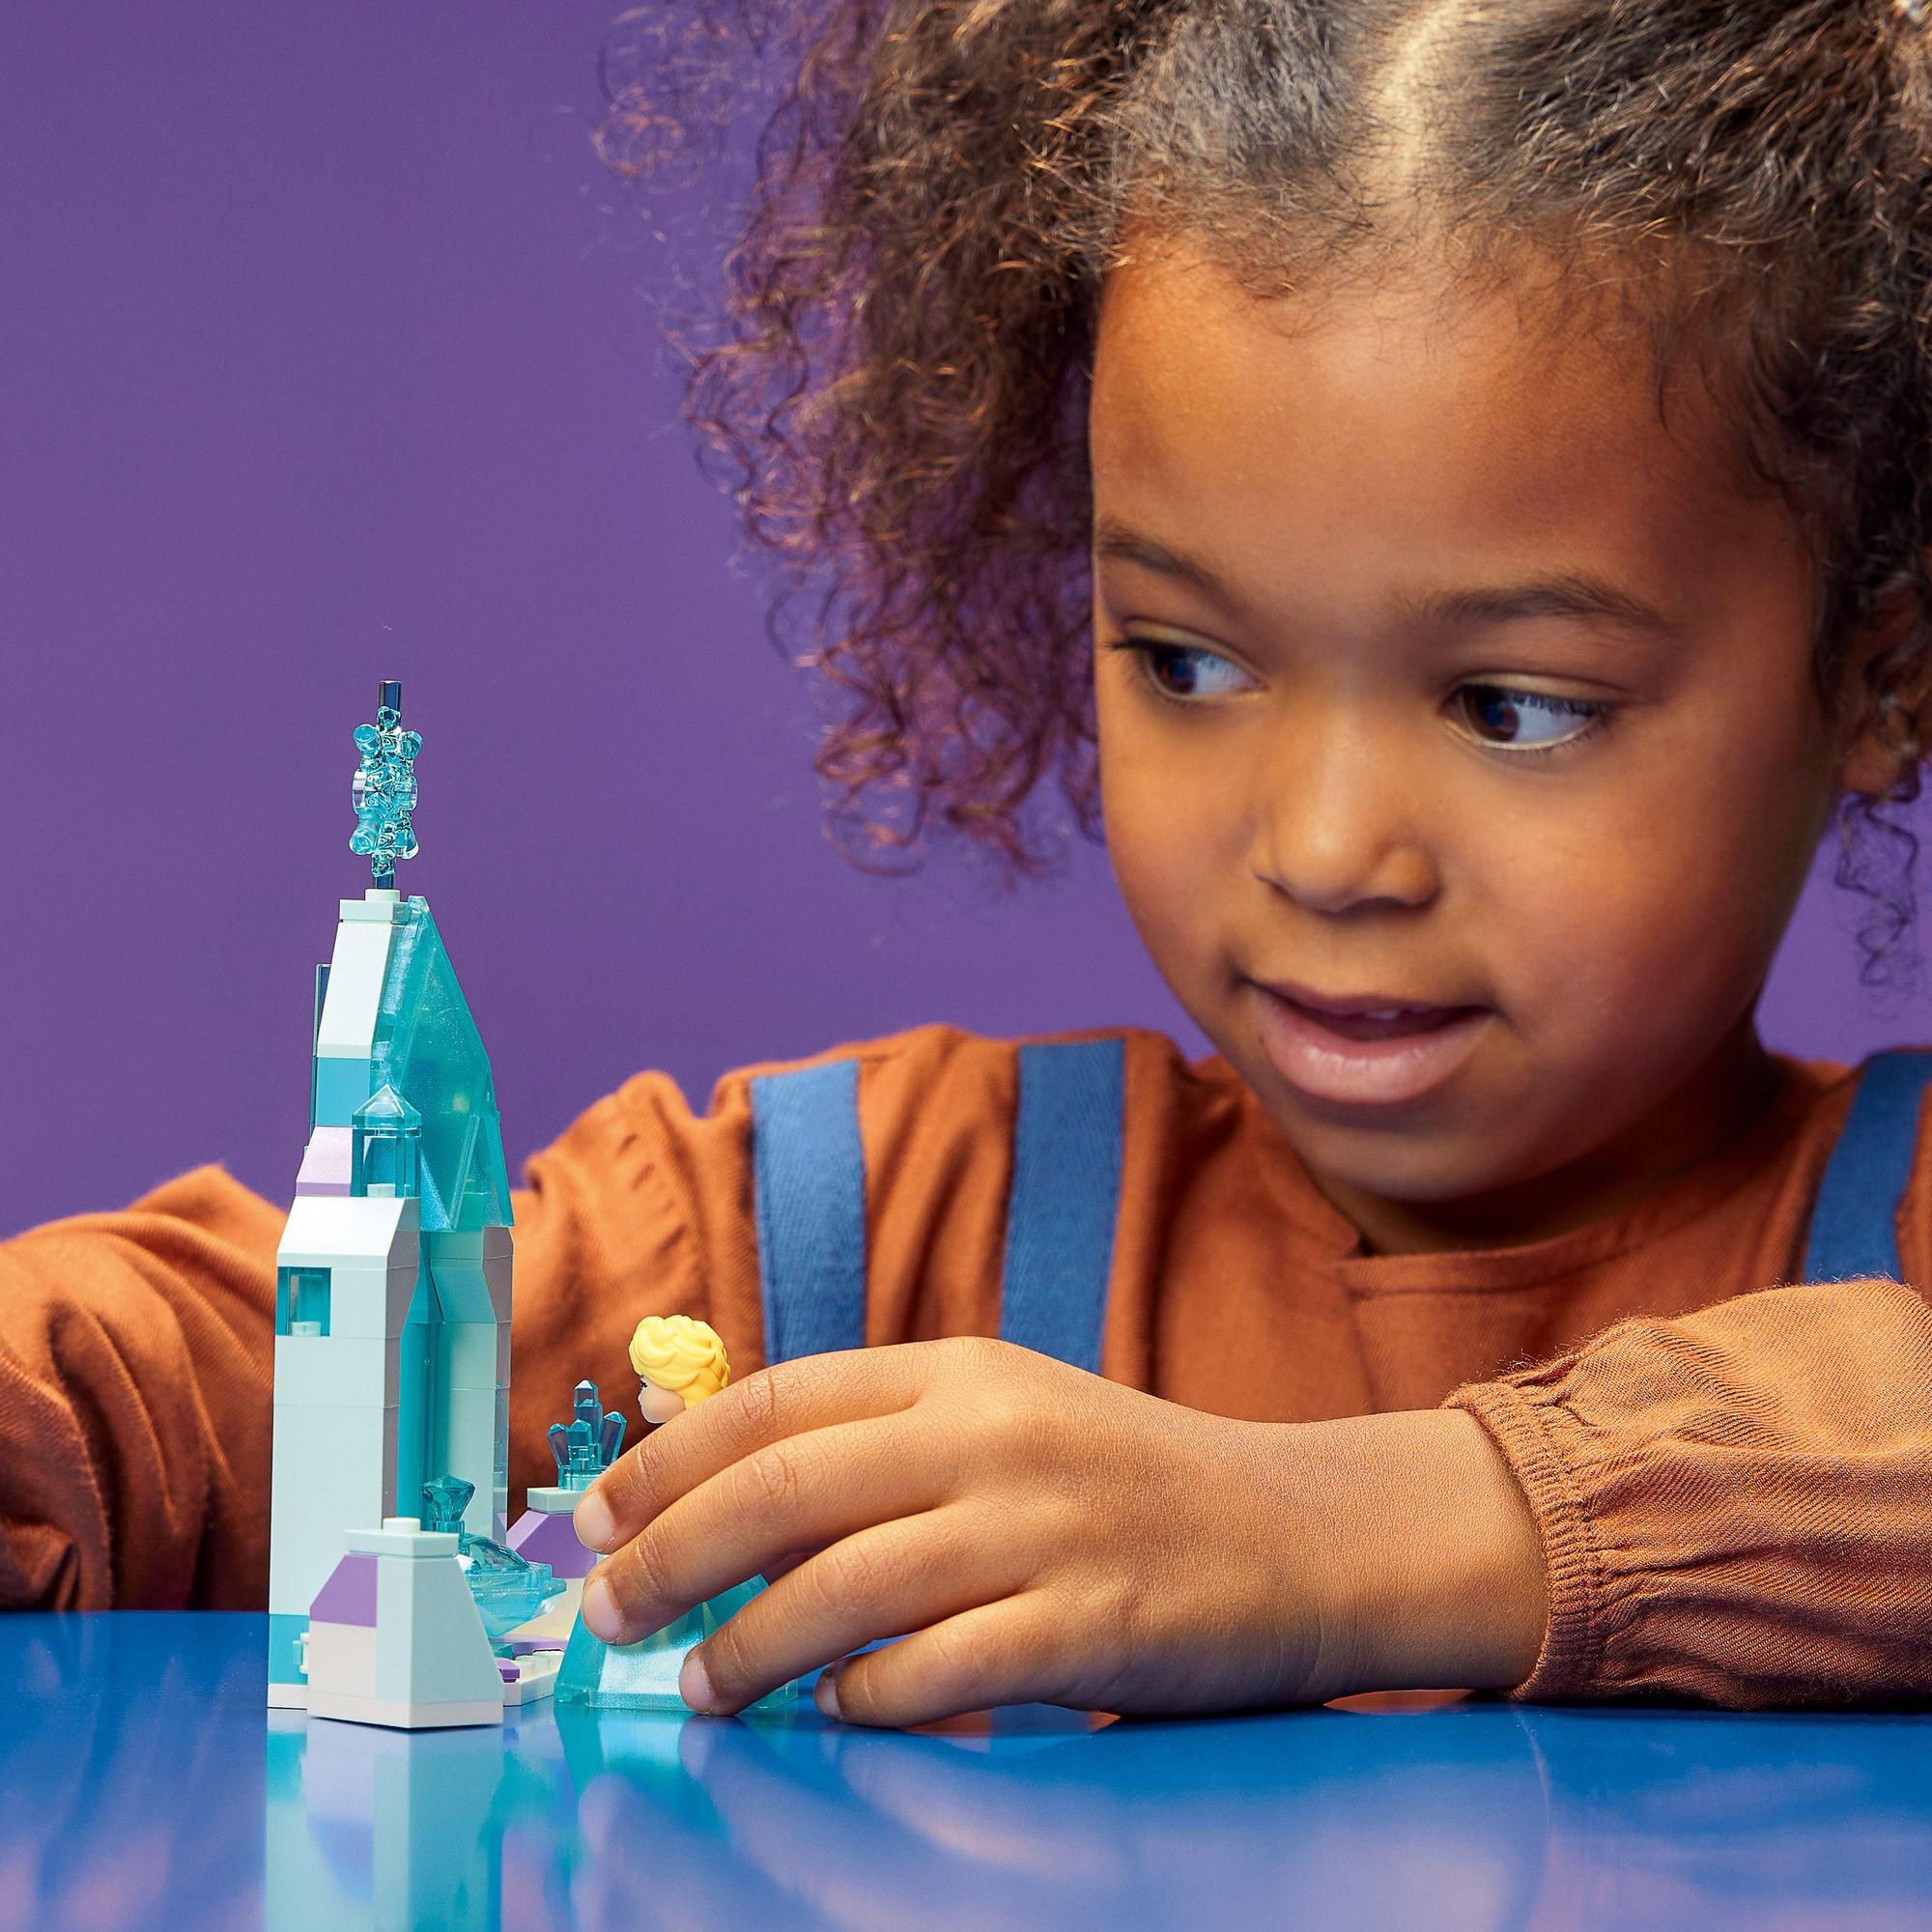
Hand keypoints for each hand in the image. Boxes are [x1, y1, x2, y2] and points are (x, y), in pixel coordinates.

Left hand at [571, 1337, 1545, 1726]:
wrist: (1298, 1532)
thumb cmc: (1127, 1481)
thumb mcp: (1005, 1416)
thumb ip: (876, 1433)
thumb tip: (701, 1463)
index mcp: (962, 1369)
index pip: (777, 1400)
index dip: (667, 1462)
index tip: (594, 1519)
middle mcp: (991, 1433)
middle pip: (784, 1490)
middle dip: (669, 1555)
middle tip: (606, 1616)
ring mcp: (1042, 1525)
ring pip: (841, 1588)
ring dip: (747, 1646)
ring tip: (701, 1687)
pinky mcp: (1086, 1623)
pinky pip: (936, 1669)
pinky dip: (864, 1697)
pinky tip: (833, 1711)